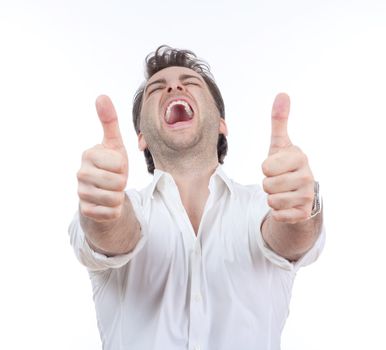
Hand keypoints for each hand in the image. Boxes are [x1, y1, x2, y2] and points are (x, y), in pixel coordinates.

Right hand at [77, 95, 128, 221]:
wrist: (104, 193)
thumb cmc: (111, 166)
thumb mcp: (115, 144)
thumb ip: (109, 122)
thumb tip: (102, 96)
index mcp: (89, 154)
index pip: (119, 163)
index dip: (123, 167)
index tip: (116, 166)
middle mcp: (81, 173)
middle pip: (118, 182)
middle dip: (122, 182)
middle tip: (115, 180)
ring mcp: (81, 193)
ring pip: (115, 198)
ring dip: (119, 196)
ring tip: (112, 191)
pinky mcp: (85, 211)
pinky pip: (110, 213)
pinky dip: (115, 210)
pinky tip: (107, 204)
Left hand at [261, 93, 313, 223]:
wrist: (299, 193)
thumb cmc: (285, 166)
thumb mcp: (280, 145)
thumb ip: (279, 121)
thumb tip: (282, 94)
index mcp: (300, 157)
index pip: (266, 166)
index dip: (266, 168)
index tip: (276, 167)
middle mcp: (308, 176)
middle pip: (267, 185)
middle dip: (267, 184)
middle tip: (278, 181)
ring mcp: (308, 196)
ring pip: (271, 201)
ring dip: (271, 198)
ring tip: (282, 192)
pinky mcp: (304, 214)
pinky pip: (278, 215)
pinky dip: (277, 212)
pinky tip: (286, 205)